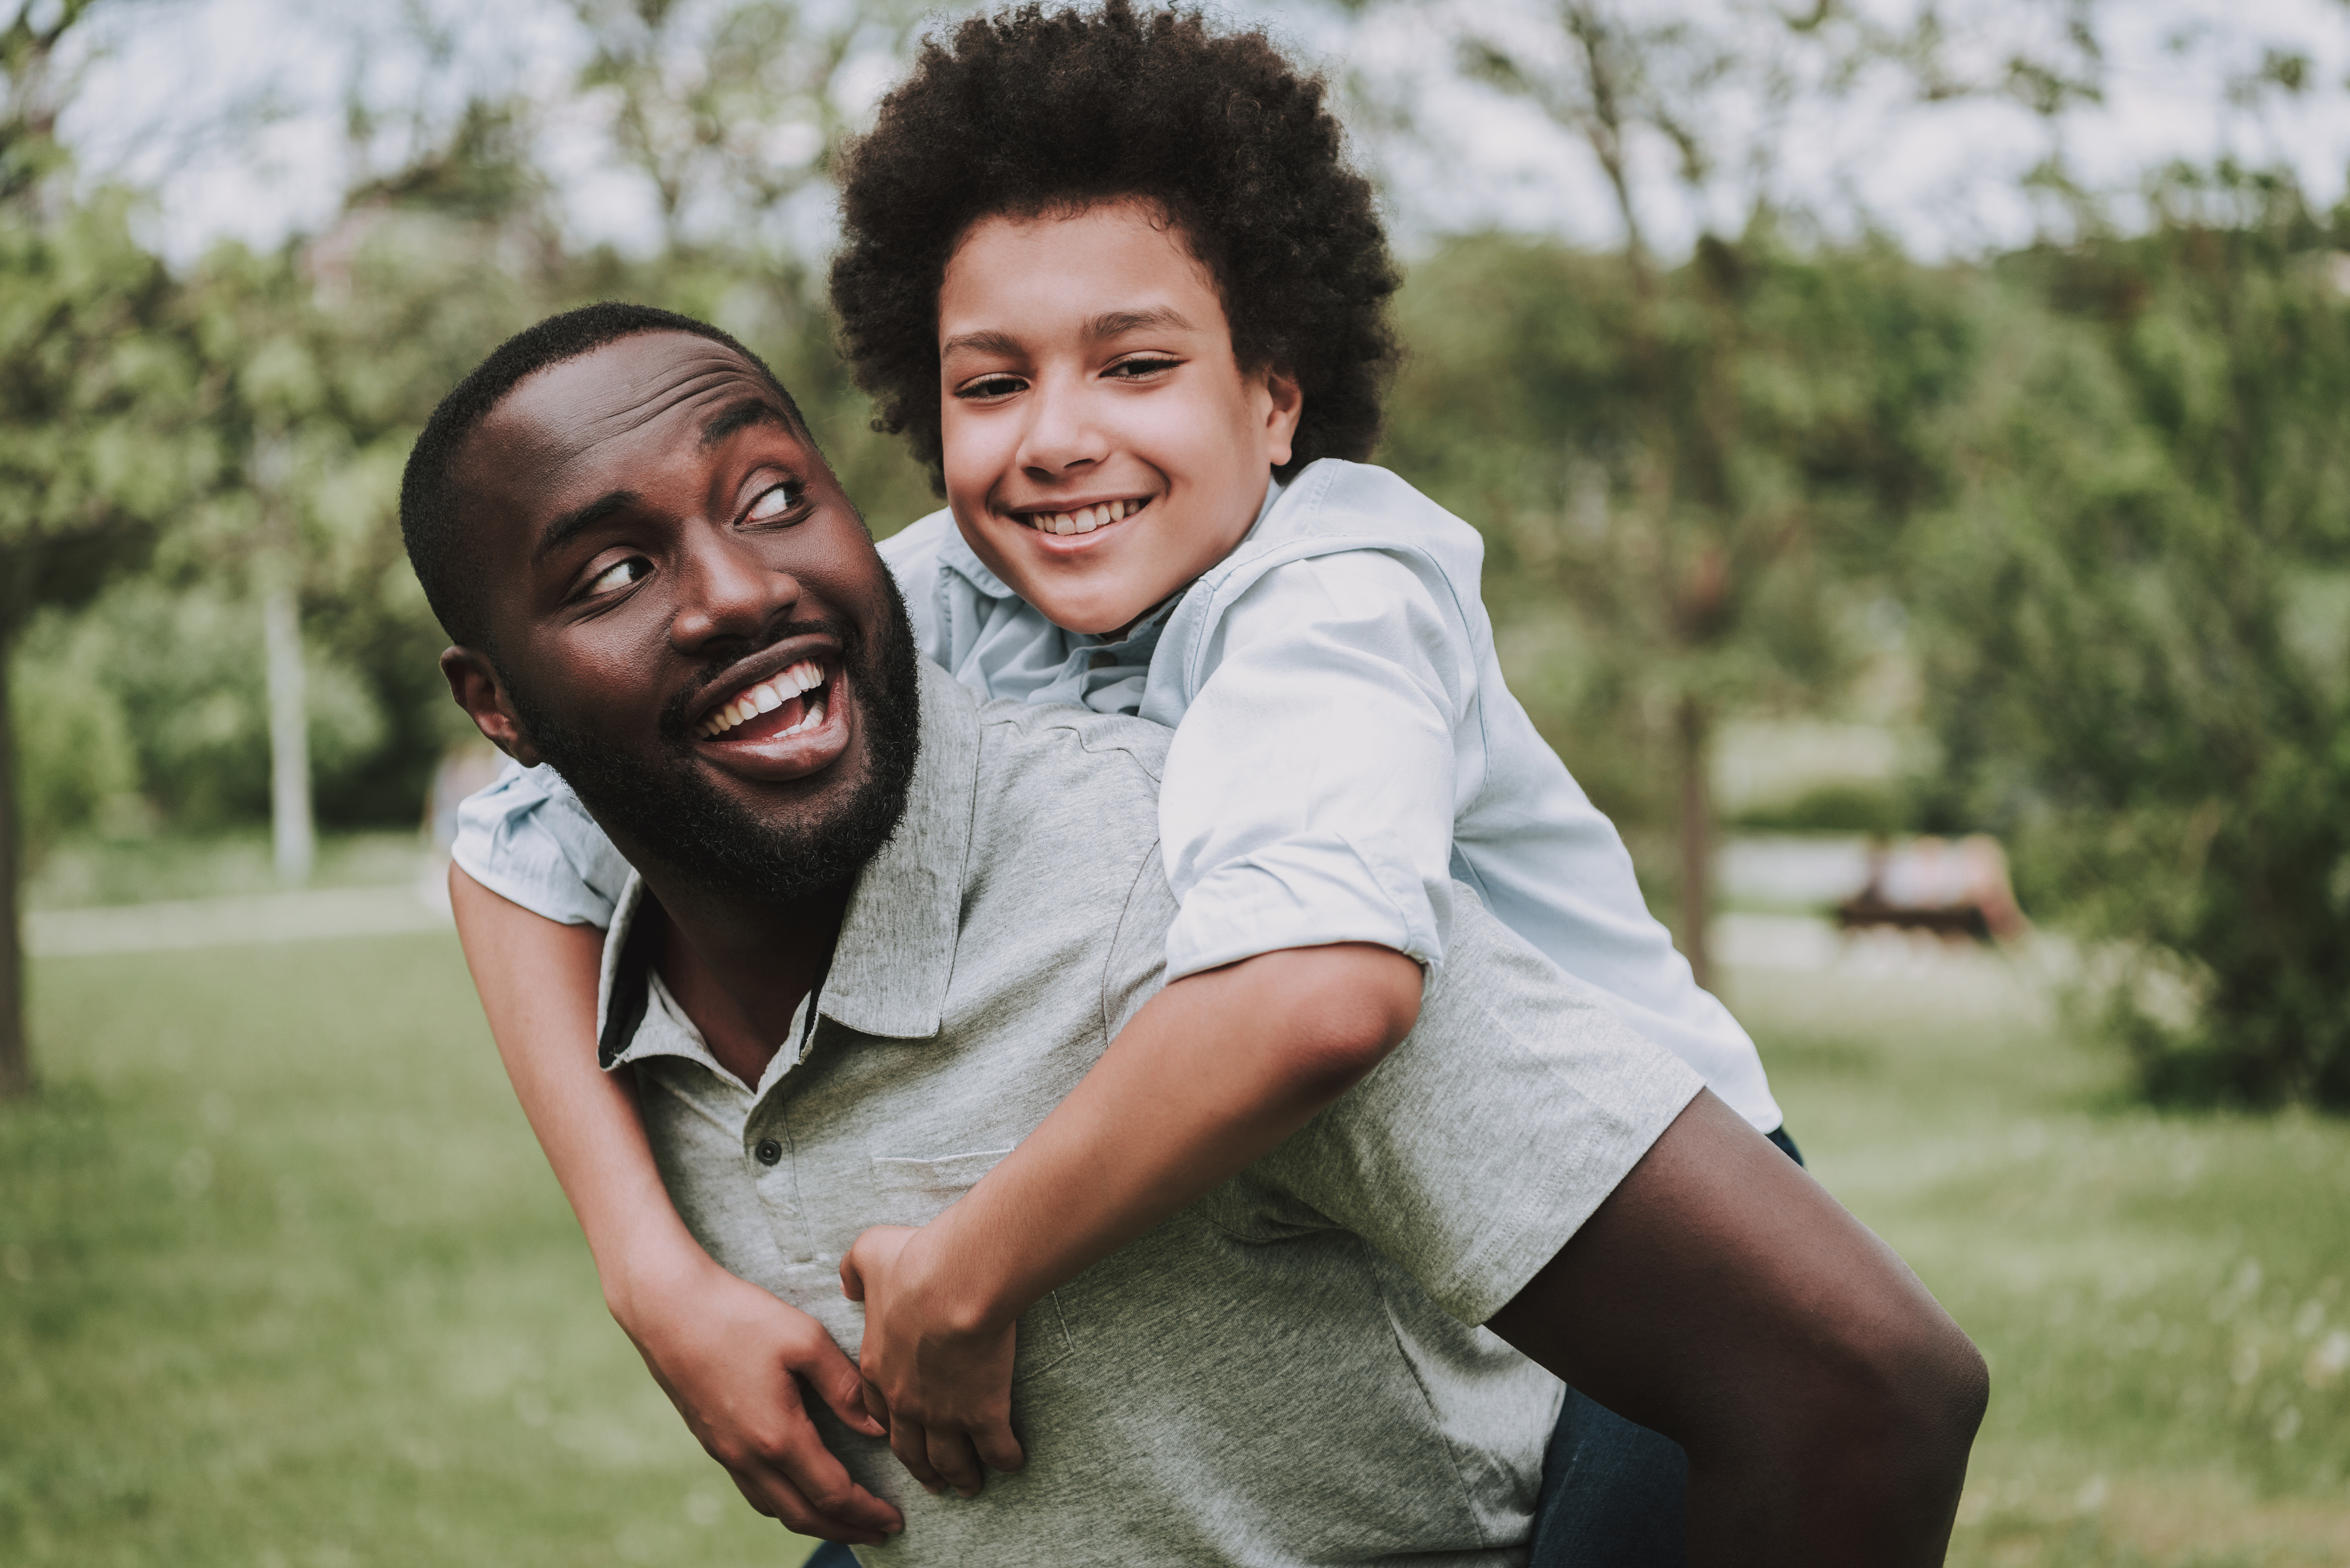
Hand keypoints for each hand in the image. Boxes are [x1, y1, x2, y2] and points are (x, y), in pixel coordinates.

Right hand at [621, 1255, 902, 1544]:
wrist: (668, 1308)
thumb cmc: (739, 1315)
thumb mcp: (805, 1339)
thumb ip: (845, 1387)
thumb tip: (878, 1427)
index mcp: (776, 1436)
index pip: (832, 1494)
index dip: (867, 1512)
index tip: (894, 1520)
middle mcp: (747, 1456)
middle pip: (803, 1516)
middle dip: (845, 1530)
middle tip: (879, 1535)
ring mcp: (725, 1452)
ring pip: (774, 1508)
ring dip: (814, 1520)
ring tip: (845, 1519)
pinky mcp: (712, 1440)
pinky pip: (753, 1490)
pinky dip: (783, 1502)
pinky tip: (797, 1489)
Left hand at [840, 1223, 1024, 1496]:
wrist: (955, 1283)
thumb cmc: (915, 1263)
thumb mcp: (869, 1254)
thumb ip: (854, 1269)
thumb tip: (847, 1282)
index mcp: (878, 1367)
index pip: (877, 1409)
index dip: (888, 1424)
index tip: (896, 1433)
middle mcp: (905, 1400)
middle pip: (910, 1447)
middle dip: (921, 1467)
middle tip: (932, 1481)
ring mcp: (944, 1413)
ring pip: (949, 1459)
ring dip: (959, 1475)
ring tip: (969, 1486)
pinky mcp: (983, 1413)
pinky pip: (995, 1448)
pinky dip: (1005, 1459)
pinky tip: (1013, 1463)